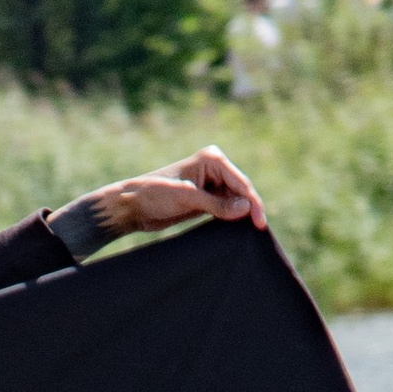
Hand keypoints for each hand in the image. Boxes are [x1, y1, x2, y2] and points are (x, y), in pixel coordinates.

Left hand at [85, 148, 267, 239]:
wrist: (133, 206)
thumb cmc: (154, 195)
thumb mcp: (186, 198)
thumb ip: (217, 204)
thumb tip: (246, 208)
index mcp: (212, 159)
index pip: (240, 182)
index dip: (252, 202)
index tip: (259, 222)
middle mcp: (214, 168)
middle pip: (242, 191)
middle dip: (250, 209)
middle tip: (259, 230)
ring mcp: (211, 183)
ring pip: (236, 201)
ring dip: (242, 214)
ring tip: (250, 232)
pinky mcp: (206, 198)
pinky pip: (226, 208)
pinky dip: (232, 218)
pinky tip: (237, 230)